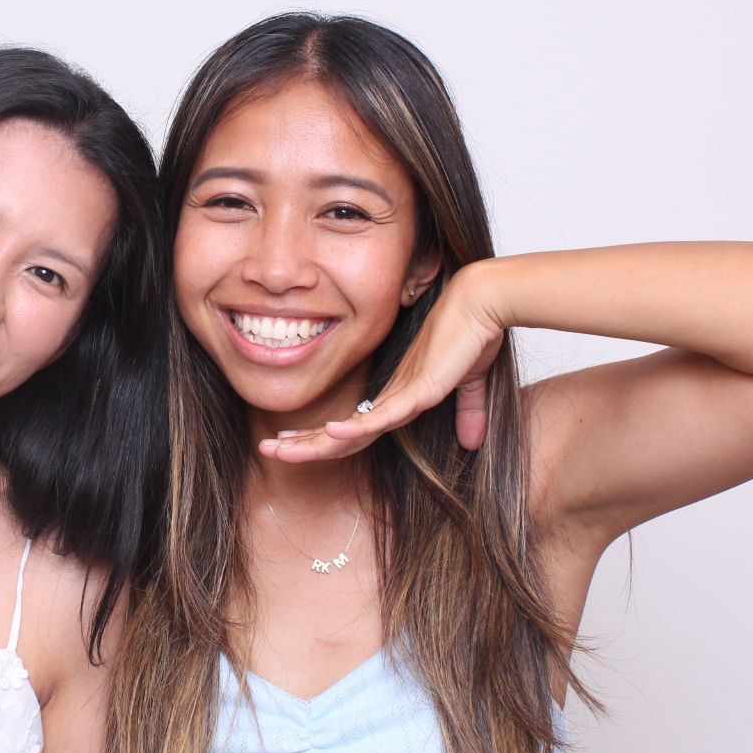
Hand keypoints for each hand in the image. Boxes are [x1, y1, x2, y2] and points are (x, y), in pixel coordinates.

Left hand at [259, 272, 505, 463]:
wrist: (485, 302)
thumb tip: (473, 441)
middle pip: (340, 432)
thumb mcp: (469, 383)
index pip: (352, 427)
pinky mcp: (418, 390)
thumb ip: (468, 411)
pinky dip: (356, 428)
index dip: (322, 439)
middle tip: (267, 448)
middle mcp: (391, 394)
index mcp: (397, 395)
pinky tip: (331, 435)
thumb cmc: (475, 333)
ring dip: (312, 444)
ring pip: (349, 431)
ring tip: (277, 450)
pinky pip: (381, 416)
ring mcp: (401, 392)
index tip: (294, 444)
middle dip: (303, 444)